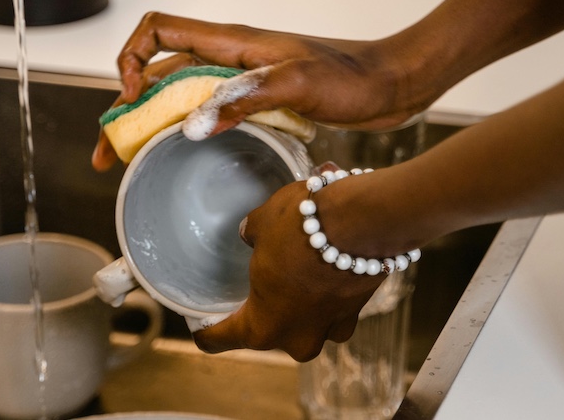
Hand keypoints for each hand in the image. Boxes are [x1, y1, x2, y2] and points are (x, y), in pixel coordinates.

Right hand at [92, 12, 431, 171]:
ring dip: (149, 123)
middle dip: (126, 108)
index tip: (131, 99)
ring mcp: (242, 78)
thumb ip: (243, 98)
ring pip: (178, 95)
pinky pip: (206, 111)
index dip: (132, 59)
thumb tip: (191, 125)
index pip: (158, 29)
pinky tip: (180, 155)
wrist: (393, 85)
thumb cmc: (352, 77)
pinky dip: (183, 130)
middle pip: (158, 71)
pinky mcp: (258, 100)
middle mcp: (229, 57)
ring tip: (131, 162)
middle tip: (108, 154)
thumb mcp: (296, 85)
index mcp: (231, 42)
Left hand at [191, 180, 388, 361]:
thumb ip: (252, 235)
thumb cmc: (301, 227)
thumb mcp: (262, 224)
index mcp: (260, 327)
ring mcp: (329, 330)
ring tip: (295, 270)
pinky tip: (324, 269)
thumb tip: (251, 233)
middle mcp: (296, 339)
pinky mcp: (355, 314)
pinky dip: (327, 294)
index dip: (207, 331)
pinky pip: (333, 311)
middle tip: (256, 285)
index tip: (201, 324)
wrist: (362, 221)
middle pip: (267, 333)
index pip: (219, 341)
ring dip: (299, 303)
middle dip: (263, 310)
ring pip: (305, 323)